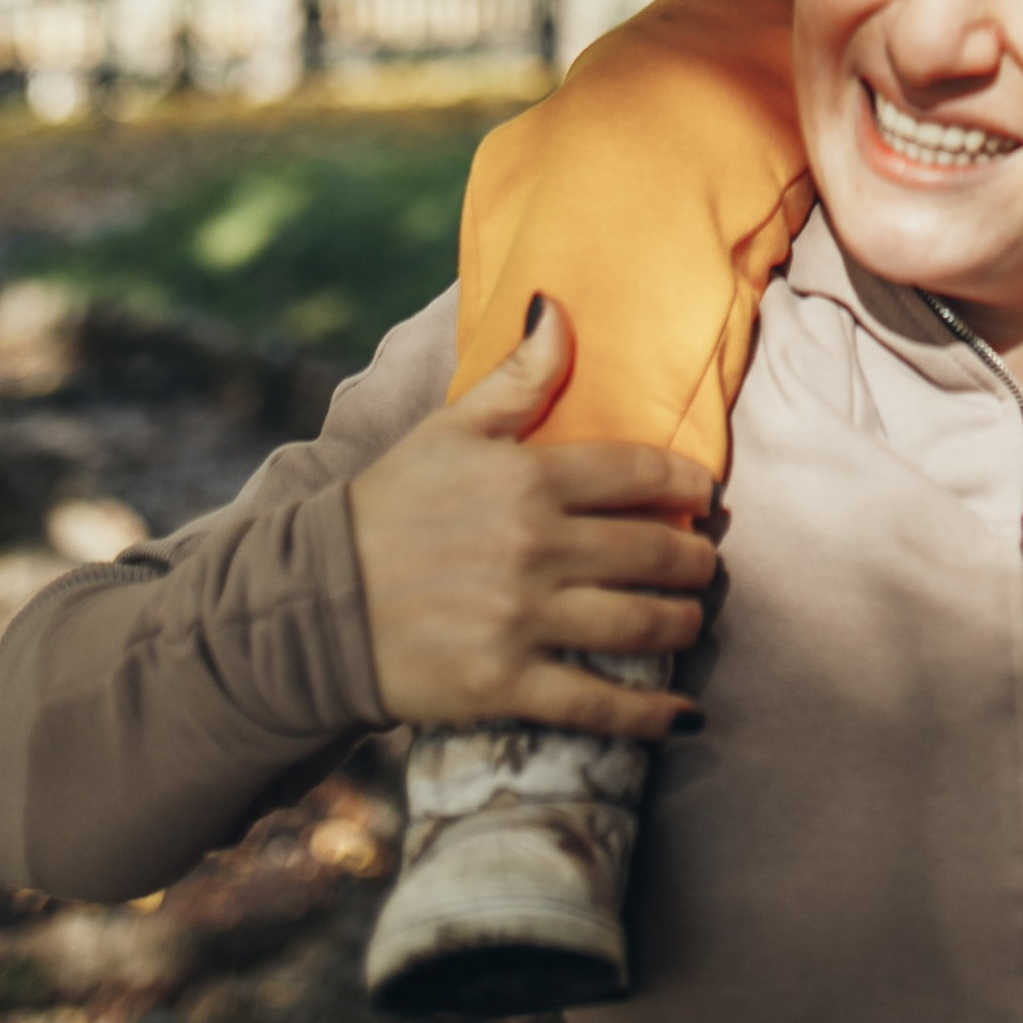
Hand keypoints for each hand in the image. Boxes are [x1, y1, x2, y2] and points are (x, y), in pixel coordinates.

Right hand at [345, 299, 713, 736]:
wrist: (317, 601)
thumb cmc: (388, 505)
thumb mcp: (451, 427)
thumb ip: (519, 375)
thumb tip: (557, 306)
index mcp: (528, 477)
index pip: (639, 471)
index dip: (687, 483)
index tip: (705, 495)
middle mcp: (535, 546)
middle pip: (653, 550)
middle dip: (694, 559)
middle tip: (705, 563)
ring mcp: (523, 619)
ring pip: (639, 624)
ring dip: (681, 623)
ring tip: (691, 619)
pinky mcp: (505, 685)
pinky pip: (598, 703)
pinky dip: (650, 716)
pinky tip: (682, 716)